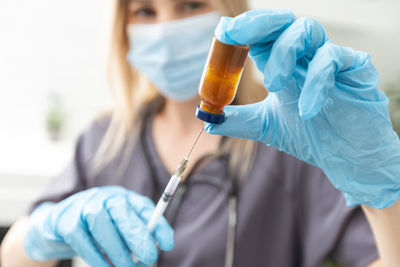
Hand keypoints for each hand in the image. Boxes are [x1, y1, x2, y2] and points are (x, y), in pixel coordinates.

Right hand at [24, 186, 173, 265]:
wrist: (56, 225)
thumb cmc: (96, 229)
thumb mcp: (118, 227)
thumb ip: (135, 234)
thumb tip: (155, 248)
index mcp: (123, 198)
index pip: (144, 208)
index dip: (158, 225)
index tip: (168, 245)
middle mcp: (105, 197)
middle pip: (123, 212)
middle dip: (138, 236)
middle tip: (149, 258)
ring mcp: (83, 206)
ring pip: (102, 226)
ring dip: (117, 250)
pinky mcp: (66, 221)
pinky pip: (82, 240)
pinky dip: (96, 257)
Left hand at [206, 9, 399, 207]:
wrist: (345, 158)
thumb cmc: (311, 136)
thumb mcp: (267, 127)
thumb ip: (239, 121)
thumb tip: (208, 121)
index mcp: (285, 65)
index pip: (263, 36)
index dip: (243, 30)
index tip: (223, 32)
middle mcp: (305, 56)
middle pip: (283, 22)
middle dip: (258, 24)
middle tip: (236, 35)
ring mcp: (330, 58)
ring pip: (307, 31)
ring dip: (284, 52)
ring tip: (273, 84)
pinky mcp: (356, 68)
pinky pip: (334, 59)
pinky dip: (316, 81)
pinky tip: (307, 110)